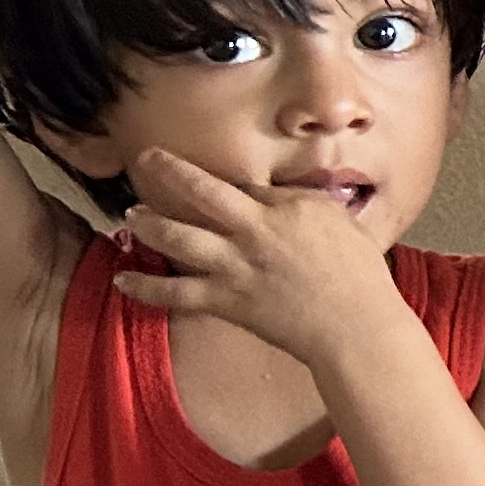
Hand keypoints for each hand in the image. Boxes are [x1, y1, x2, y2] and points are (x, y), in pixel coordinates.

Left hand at [113, 144, 415, 375]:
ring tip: (131, 216)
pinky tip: (124, 279)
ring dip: (148, 224)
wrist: (356, 326)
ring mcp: (236, 266)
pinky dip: (145, 286)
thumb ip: (308, 205)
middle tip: (145, 159)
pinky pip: (175, 292)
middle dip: (168, 170)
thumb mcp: (341, 224)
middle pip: (200, 192)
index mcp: (287, 209)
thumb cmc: (360, 278)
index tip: (209, 175)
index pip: (246, 184)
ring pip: (177, 236)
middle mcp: (254, 230)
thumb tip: (285, 197)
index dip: (225, 178)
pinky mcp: (226, 300)